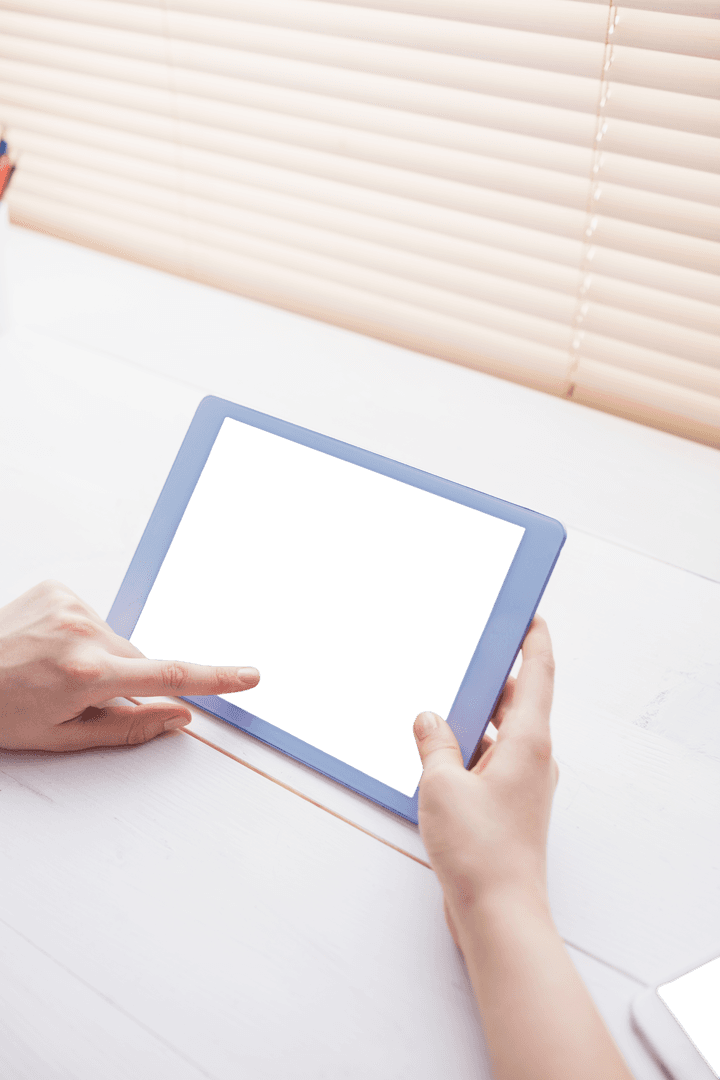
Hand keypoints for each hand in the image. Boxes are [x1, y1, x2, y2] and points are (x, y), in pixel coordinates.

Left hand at [0, 580, 259, 750]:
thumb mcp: (61, 738)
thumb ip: (128, 728)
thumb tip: (180, 717)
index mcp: (88, 676)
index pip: (169, 677)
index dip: (215, 680)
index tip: (248, 678)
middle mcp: (84, 633)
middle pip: (137, 660)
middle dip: (123, 680)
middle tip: (76, 696)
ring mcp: (71, 605)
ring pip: (115, 639)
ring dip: (100, 656)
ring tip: (52, 669)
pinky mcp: (59, 588)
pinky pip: (92, 617)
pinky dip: (81, 634)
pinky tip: (47, 646)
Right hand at [413, 617, 556, 944]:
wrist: (498, 914)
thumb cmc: (478, 851)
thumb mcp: (441, 785)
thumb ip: (434, 744)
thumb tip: (430, 721)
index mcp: (528, 742)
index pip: (539, 674)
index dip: (535, 640)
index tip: (530, 614)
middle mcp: (534, 759)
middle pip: (518, 702)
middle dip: (492, 679)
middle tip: (466, 656)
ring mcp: (524, 784)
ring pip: (502, 734)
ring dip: (477, 719)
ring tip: (442, 704)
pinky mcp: (510, 807)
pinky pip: (492, 762)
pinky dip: (471, 750)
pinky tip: (441, 753)